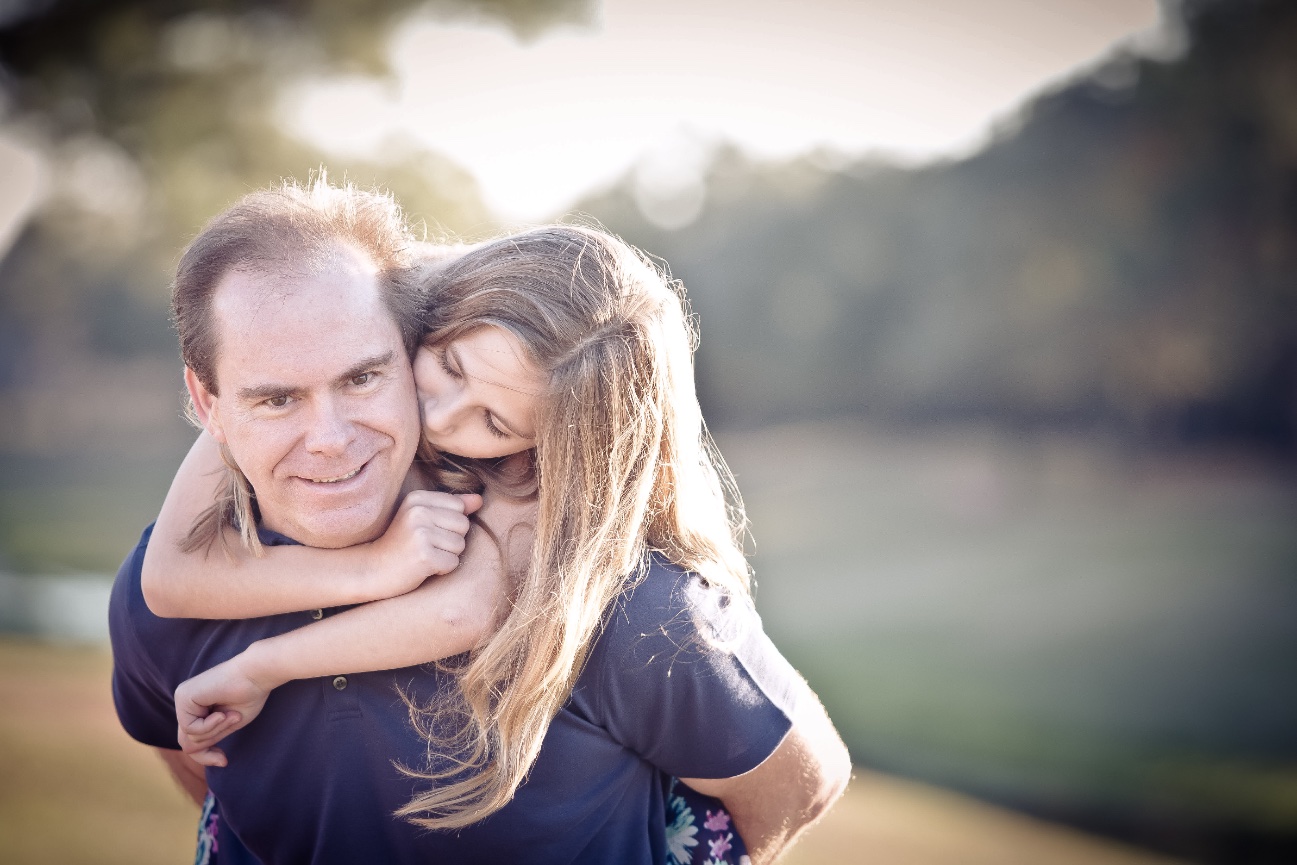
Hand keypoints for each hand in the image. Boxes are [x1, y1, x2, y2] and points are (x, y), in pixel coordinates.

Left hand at [174, 651, 274, 767]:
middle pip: (187, 741)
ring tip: (232, 715)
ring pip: (189, 737)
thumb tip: (189, 752)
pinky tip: (222, 713)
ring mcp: (182, 697)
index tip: (224, 761)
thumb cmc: (250, 695)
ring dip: (215, 731)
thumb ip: (208, 736)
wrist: (257, 674)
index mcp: (196, 707)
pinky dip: (210, 726)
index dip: (205, 756)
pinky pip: (191, 728)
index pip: (191, 740)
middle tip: (225, 754)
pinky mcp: (184, 696)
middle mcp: (185, 701)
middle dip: (207, 749)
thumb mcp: (226, 725)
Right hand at [364, 491, 483, 598]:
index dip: (449, 524)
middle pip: (463, 525)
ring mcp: (420, 534)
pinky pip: (453, 563)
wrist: (372, 570)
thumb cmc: (400, 544)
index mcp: (417, 498)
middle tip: (425, 547)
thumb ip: (452, 507)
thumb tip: (479, 499)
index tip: (426, 532)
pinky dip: (442, 569)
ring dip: (446, 556)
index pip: (459, 507)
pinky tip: (422, 568)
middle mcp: (418, 512)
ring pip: (460, 545)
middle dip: (451, 540)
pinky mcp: (424, 556)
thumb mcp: (422, 518)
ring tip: (423, 556)